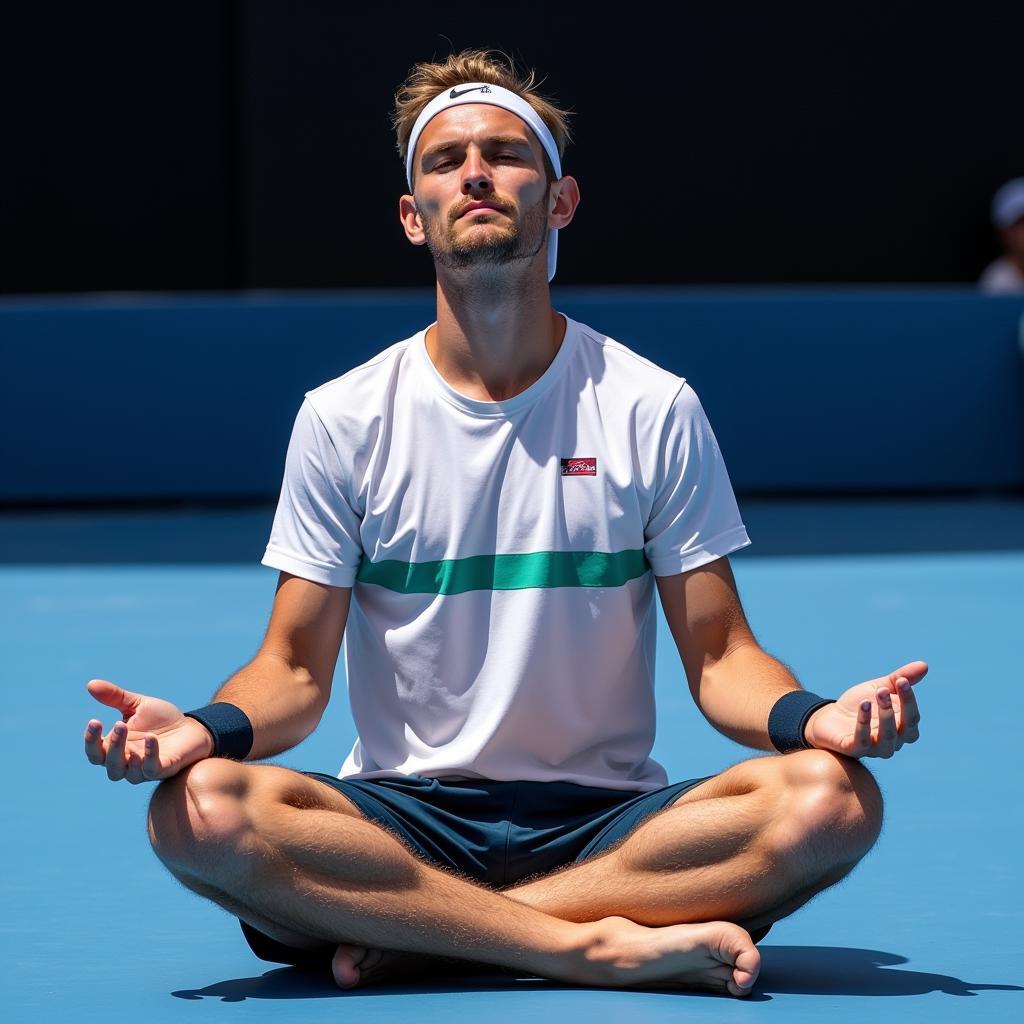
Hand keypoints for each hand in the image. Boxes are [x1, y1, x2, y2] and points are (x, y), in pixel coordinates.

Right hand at [83, 679, 213, 782]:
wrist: (192, 727)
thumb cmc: (161, 720)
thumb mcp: (137, 705)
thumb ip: (115, 697)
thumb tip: (90, 684)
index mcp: (117, 748)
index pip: (95, 752)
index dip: (91, 740)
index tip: (94, 721)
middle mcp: (127, 762)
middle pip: (108, 764)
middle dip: (112, 745)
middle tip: (119, 724)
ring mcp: (144, 768)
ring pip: (125, 773)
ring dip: (124, 754)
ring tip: (129, 729)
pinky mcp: (163, 769)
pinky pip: (151, 769)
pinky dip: (149, 755)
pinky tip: (151, 737)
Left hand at [803, 660, 925, 758]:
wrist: (830, 718)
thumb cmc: (861, 705)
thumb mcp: (880, 688)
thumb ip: (900, 679)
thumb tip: (924, 665)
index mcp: (903, 728)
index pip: (913, 718)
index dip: (909, 700)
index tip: (902, 680)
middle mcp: (893, 742)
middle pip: (904, 730)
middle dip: (895, 708)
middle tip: (883, 690)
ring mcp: (874, 749)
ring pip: (887, 738)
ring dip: (884, 716)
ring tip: (874, 696)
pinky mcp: (855, 750)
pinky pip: (863, 740)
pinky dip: (864, 724)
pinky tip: (863, 705)